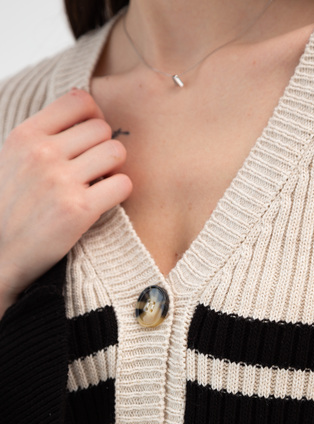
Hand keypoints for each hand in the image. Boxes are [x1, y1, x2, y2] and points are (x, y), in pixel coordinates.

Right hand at [0, 88, 131, 315]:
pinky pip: (123, 184)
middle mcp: (43, 153)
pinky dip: (119, 192)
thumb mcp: (13, 158)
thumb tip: (85, 106)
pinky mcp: (79, 210)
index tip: (90, 138)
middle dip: (103, 148)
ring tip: (98, 184)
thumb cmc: (10, 207)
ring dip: (114, 169)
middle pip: (102, 128)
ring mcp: (61, 181)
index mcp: (26, 135)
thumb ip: (44, 134)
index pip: (79, 100)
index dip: (94, 116)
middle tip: (93, 170)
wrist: (0, 254)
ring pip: (116, 153)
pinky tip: (103, 201)